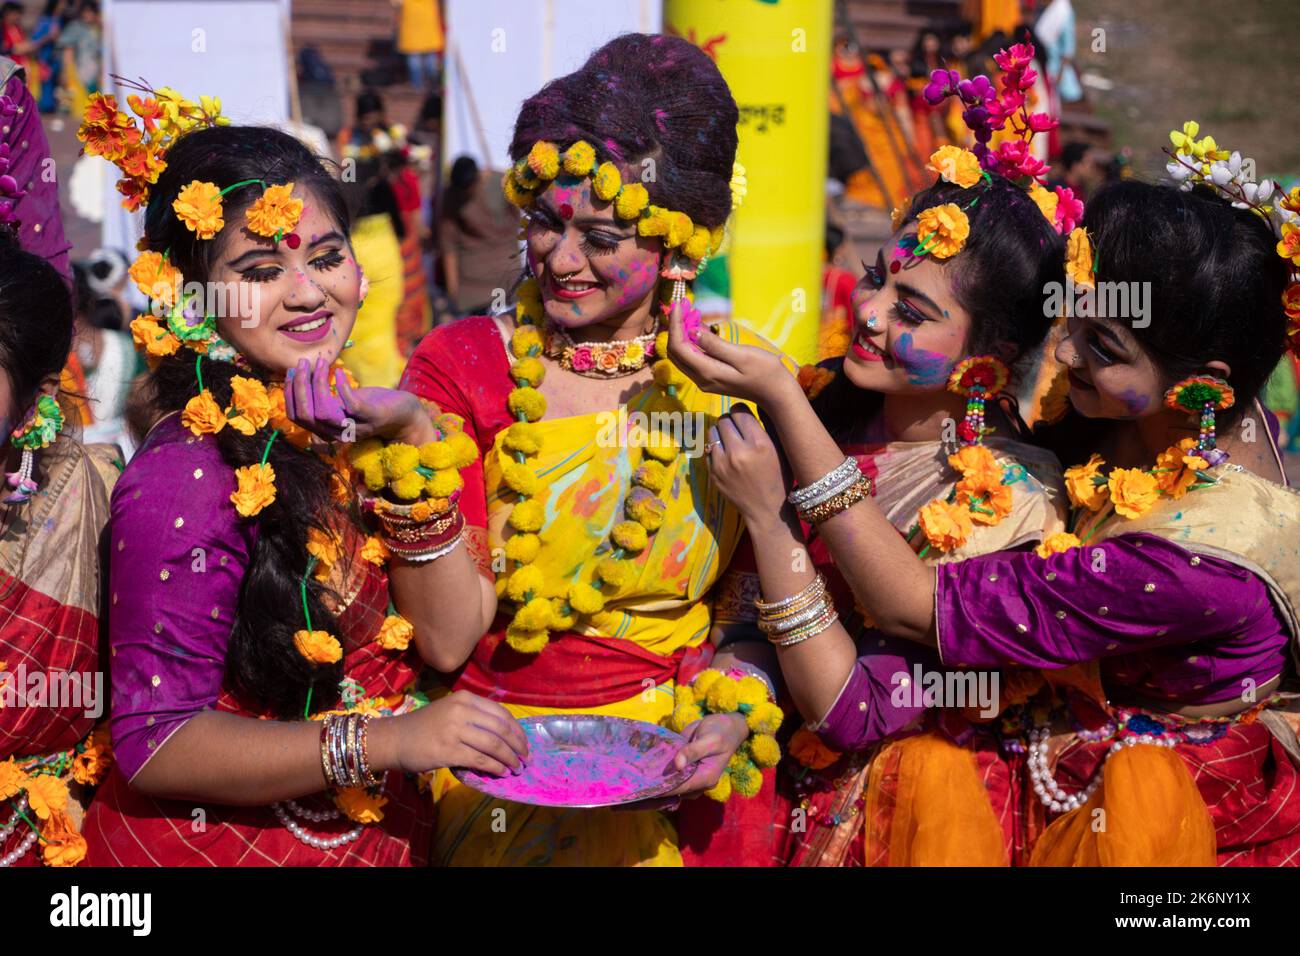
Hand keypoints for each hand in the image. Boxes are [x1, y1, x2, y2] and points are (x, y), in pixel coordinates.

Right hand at [284, 357, 435, 444]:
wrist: (403, 413)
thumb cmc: (369, 404)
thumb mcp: (341, 401)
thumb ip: (321, 395)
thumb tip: (297, 372)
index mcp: (326, 429)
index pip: (297, 417)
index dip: (289, 394)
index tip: (290, 372)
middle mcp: (338, 433)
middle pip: (307, 415)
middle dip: (299, 387)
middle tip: (302, 363)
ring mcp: (356, 427)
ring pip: (324, 412)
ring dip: (317, 384)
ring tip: (320, 363)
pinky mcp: (372, 418)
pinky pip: (351, 405)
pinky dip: (343, 387)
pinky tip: (340, 372)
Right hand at [387, 690, 528, 776]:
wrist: (394, 739)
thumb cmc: (424, 727)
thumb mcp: (450, 711)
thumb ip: (474, 718)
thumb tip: (505, 736)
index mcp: (465, 698)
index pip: (501, 713)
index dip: (517, 730)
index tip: (524, 743)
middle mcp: (462, 710)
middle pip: (501, 728)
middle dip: (517, 745)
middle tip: (524, 758)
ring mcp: (455, 729)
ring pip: (494, 745)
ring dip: (509, 758)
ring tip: (515, 768)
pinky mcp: (448, 750)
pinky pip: (480, 759)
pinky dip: (495, 767)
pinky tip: (500, 773)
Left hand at [614, 712, 750, 811]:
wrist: (727, 726)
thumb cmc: (721, 733)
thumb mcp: (711, 740)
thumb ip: (693, 751)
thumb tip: (677, 764)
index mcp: (704, 778)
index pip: (678, 788)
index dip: (658, 791)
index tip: (639, 793)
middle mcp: (695, 783)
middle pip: (668, 795)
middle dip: (645, 800)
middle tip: (620, 803)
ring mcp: (687, 778)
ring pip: (664, 791)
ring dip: (645, 794)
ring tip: (620, 797)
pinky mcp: (681, 770)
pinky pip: (665, 780)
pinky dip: (651, 783)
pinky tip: (632, 784)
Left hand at [665, 298, 790, 405]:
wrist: (777, 393)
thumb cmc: (765, 372)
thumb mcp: (742, 355)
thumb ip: (715, 345)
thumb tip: (692, 332)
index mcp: (707, 372)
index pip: (678, 347)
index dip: (675, 325)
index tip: (678, 304)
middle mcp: (701, 379)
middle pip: (675, 353)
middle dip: (675, 328)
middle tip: (682, 305)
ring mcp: (705, 381)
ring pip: (682, 356)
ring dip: (681, 334)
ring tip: (688, 312)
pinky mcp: (711, 378)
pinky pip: (692, 359)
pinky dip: (690, 342)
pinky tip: (697, 328)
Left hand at [706, 405, 789, 523]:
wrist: (767, 511)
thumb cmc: (780, 478)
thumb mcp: (783, 450)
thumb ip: (771, 425)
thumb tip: (761, 401)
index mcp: (759, 444)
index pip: (740, 411)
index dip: (743, 412)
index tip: (746, 418)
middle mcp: (739, 452)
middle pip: (724, 419)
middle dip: (731, 421)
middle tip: (739, 430)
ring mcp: (722, 464)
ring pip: (713, 432)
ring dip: (722, 433)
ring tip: (732, 441)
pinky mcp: (713, 474)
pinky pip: (708, 449)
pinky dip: (716, 449)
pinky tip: (728, 456)